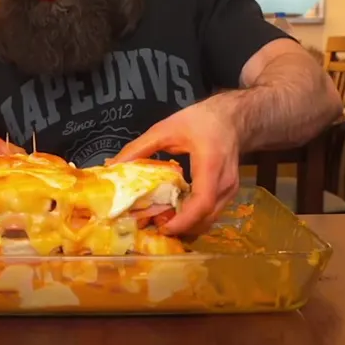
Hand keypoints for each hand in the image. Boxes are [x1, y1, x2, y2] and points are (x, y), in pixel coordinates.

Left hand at [110, 103, 240, 235]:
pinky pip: (212, 212)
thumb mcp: (166, 129)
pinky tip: (175, 211)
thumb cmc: (201, 120)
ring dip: (187, 225)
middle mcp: (225, 183)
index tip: (162, 228)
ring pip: (210, 219)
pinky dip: (193, 218)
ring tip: (161, 220)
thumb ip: (139, 147)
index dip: (183, 220)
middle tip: (153, 225)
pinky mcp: (228, 193)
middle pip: (206, 218)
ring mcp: (230, 190)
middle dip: (180, 227)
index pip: (202, 202)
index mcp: (210, 165)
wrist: (233, 117)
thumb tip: (112, 165)